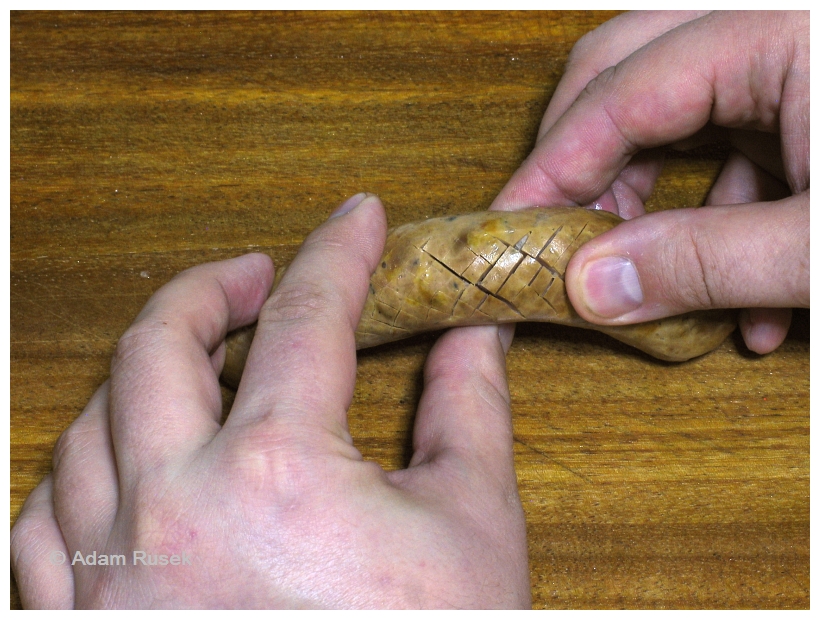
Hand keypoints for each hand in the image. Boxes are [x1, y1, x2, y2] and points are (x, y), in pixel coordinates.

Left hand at [10, 194, 529, 608]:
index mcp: (275, 477)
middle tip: (253, 274)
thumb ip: (468, 412)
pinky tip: (117, 462)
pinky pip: (45, 523)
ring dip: (141, 374)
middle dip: (208, 288)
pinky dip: (80, 471)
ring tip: (194, 359)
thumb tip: (470, 336)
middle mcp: (172, 513)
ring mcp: (112, 578)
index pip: (307, 320)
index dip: (338, 253)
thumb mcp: (473, 530)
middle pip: (157, 347)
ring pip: (86, 427)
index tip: (356, 220)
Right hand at [491, 11, 808, 354]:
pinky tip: (742, 298)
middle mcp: (774, 28)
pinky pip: (737, 142)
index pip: (621, 91)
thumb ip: (704, 262)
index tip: (513, 227)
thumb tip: (594, 287)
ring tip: (644, 275)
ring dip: (651, 196)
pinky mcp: (813, 105)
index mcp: (779, 30)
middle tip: (561, 232)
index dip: (555, 166)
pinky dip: (720, 214)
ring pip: (678, 110)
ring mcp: (795, 63)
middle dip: (585, 160)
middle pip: (628, 72)